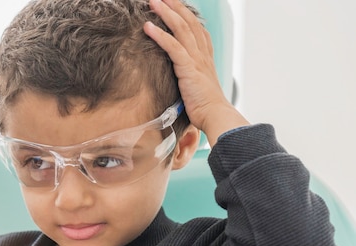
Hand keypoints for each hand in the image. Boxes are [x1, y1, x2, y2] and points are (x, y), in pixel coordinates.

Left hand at [144, 0, 248, 145]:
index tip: (175, 6)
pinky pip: (172, 47)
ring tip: (152, 1)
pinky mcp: (189, 69)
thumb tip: (179, 87)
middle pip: (189, 22)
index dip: (187, 16)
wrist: (215, 116)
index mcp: (205, 59)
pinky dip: (159, 35)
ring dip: (165, 13)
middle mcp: (202, 55)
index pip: (197, 30)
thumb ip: (188, 82)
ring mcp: (196, 60)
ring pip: (181, 29)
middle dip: (175, 6)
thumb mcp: (196, 90)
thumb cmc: (205, 110)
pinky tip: (147, 26)